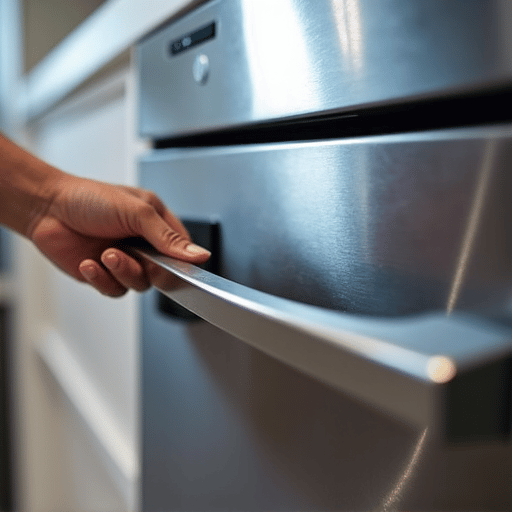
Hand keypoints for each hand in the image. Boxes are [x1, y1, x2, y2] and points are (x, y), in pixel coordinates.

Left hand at [28, 174, 210, 296]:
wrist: (46, 208)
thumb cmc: (89, 198)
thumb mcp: (136, 212)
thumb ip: (168, 237)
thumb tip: (199, 255)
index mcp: (156, 223)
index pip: (182, 250)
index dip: (182, 262)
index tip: (176, 265)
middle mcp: (143, 244)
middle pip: (163, 273)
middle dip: (149, 268)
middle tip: (139, 258)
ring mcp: (124, 260)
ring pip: (139, 284)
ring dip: (122, 271)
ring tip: (107, 254)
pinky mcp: (103, 275)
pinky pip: (114, 290)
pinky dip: (102, 278)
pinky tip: (90, 263)